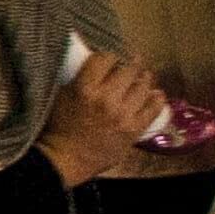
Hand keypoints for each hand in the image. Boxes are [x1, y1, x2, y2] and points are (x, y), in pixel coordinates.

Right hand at [38, 48, 170, 185]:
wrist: (66, 158)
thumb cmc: (58, 126)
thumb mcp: (60, 95)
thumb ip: (78, 77)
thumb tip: (93, 60)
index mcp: (85, 88)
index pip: (104, 58)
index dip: (108, 55)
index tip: (109, 59)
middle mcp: (107, 99)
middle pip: (128, 69)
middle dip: (129, 64)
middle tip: (129, 64)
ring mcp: (123, 115)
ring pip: (143, 86)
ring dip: (143, 79)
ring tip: (141, 77)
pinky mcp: (134, 129)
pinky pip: (154, 109)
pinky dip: (156, 98)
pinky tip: (155, 94)